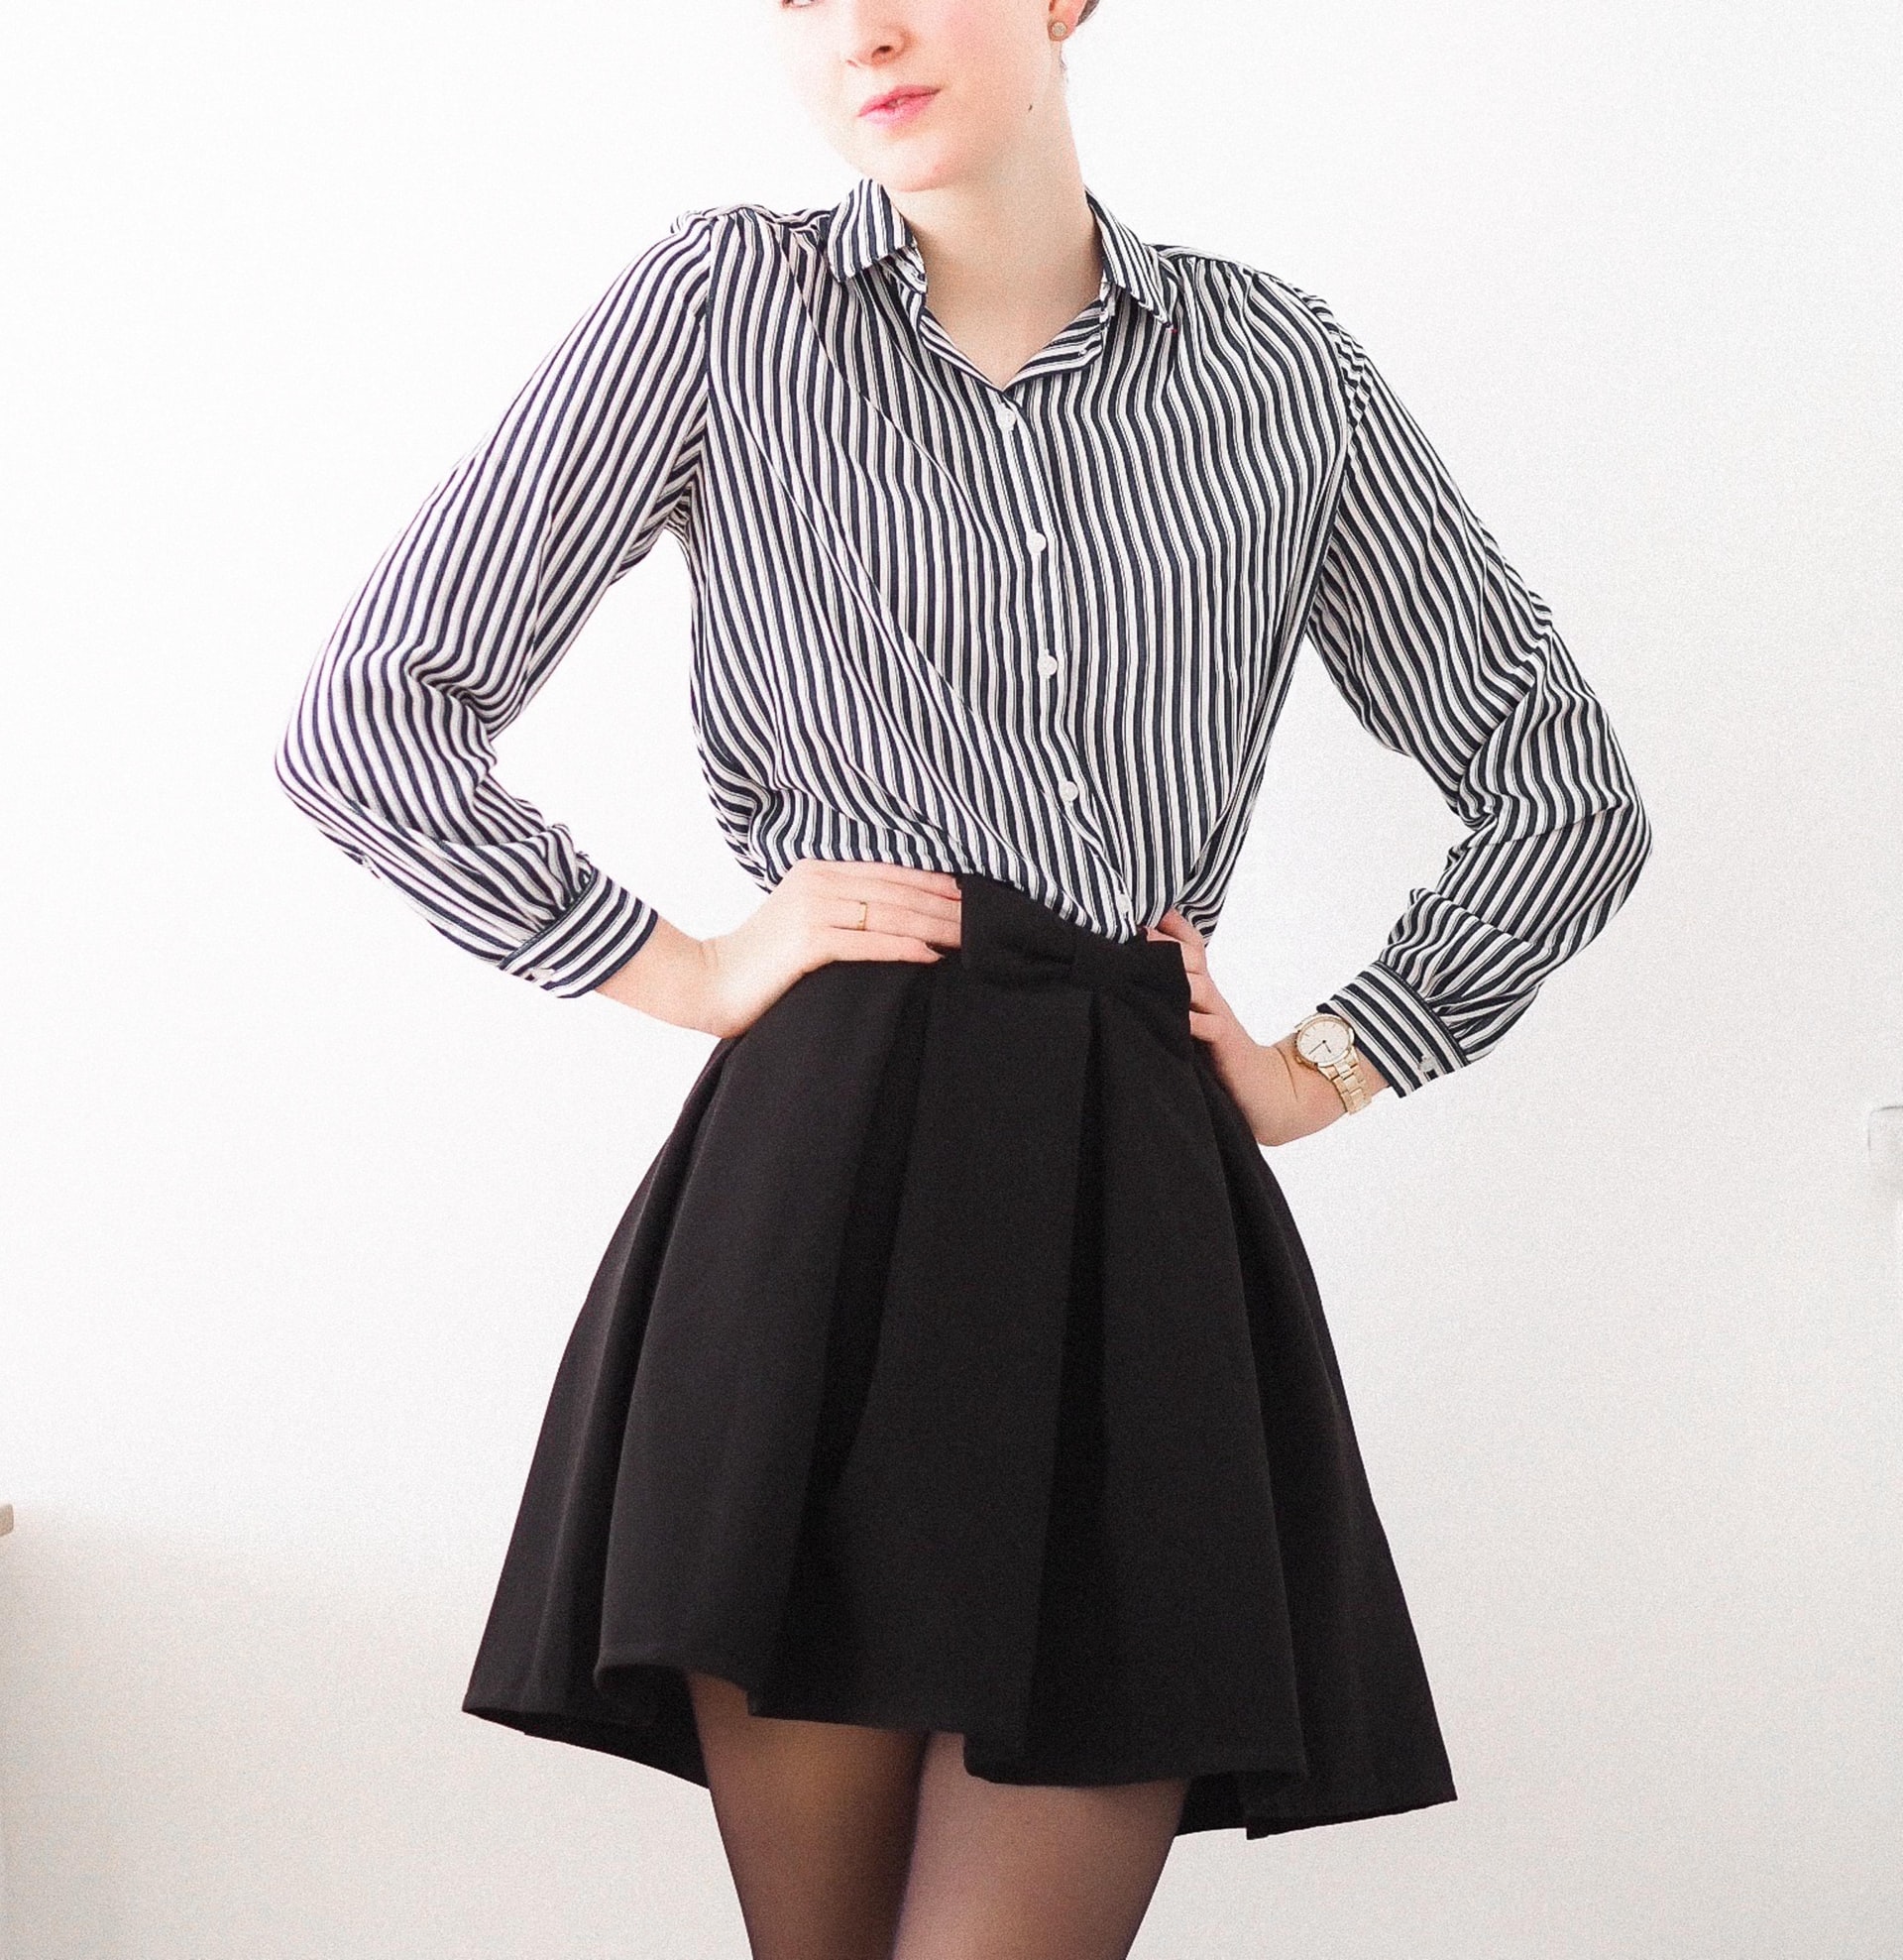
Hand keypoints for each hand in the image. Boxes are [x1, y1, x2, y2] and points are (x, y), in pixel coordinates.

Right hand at [595, 859, 962, 1038]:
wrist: (706, 984)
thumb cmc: (761, 963)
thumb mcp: (807, 923)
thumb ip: (845, 912)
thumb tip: (901, 921)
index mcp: (818, 870)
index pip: (891, 873)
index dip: (936, 883)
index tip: (973, 896)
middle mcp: (817, 881)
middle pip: (898, 890)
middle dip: (946, 904)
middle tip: (987, 919)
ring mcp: (812, 908)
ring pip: (890, 912)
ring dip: (936, 925)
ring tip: (971, 938)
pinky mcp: (807, 941)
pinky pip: (867, 941)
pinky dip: (903, 946)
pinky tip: (932, 954)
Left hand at [1142, 908, 1384, 1144]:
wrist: (1271, 1093)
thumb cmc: (1225, 1060)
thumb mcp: (1198, 1023)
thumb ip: (1177, 1002)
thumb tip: (1134, 985)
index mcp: (1203, 992)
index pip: (1191, 949)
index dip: (1171, 930)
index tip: (1142, 913)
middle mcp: (1211, 999)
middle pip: (1191, 959)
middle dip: (1165, 943)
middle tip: (1137, 929)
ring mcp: (1219, 1019)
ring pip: (1197, 986)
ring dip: (1174, 974)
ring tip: (1146, 962)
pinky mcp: (1227, 1045)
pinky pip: (1209, 1026)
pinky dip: (1191, 1019)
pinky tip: (1175, 1015)